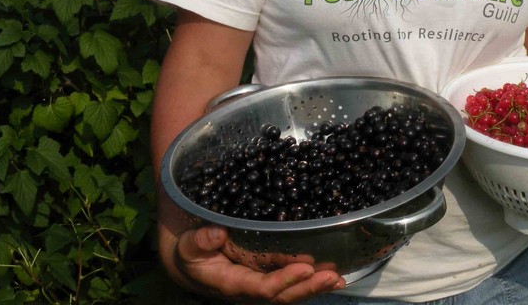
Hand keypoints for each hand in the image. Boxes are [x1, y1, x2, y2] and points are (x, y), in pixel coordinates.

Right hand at [168, 224, 346, 301]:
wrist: (192, 264)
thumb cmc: (191, 254)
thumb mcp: (189, 246)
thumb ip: (200, 241)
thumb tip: (217, 233)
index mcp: (233, 284)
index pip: (262, 288)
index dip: (284, 280)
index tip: (305, 268)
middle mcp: (251, 289)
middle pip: (283, 295)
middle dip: (308, 287)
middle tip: (332, 277)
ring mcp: (261, 285)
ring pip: (291, 291)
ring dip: (315, 286)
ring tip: (338, 278)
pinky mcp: (268, 276)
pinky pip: (292, 282)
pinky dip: (312, 280)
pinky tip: (332, 275)